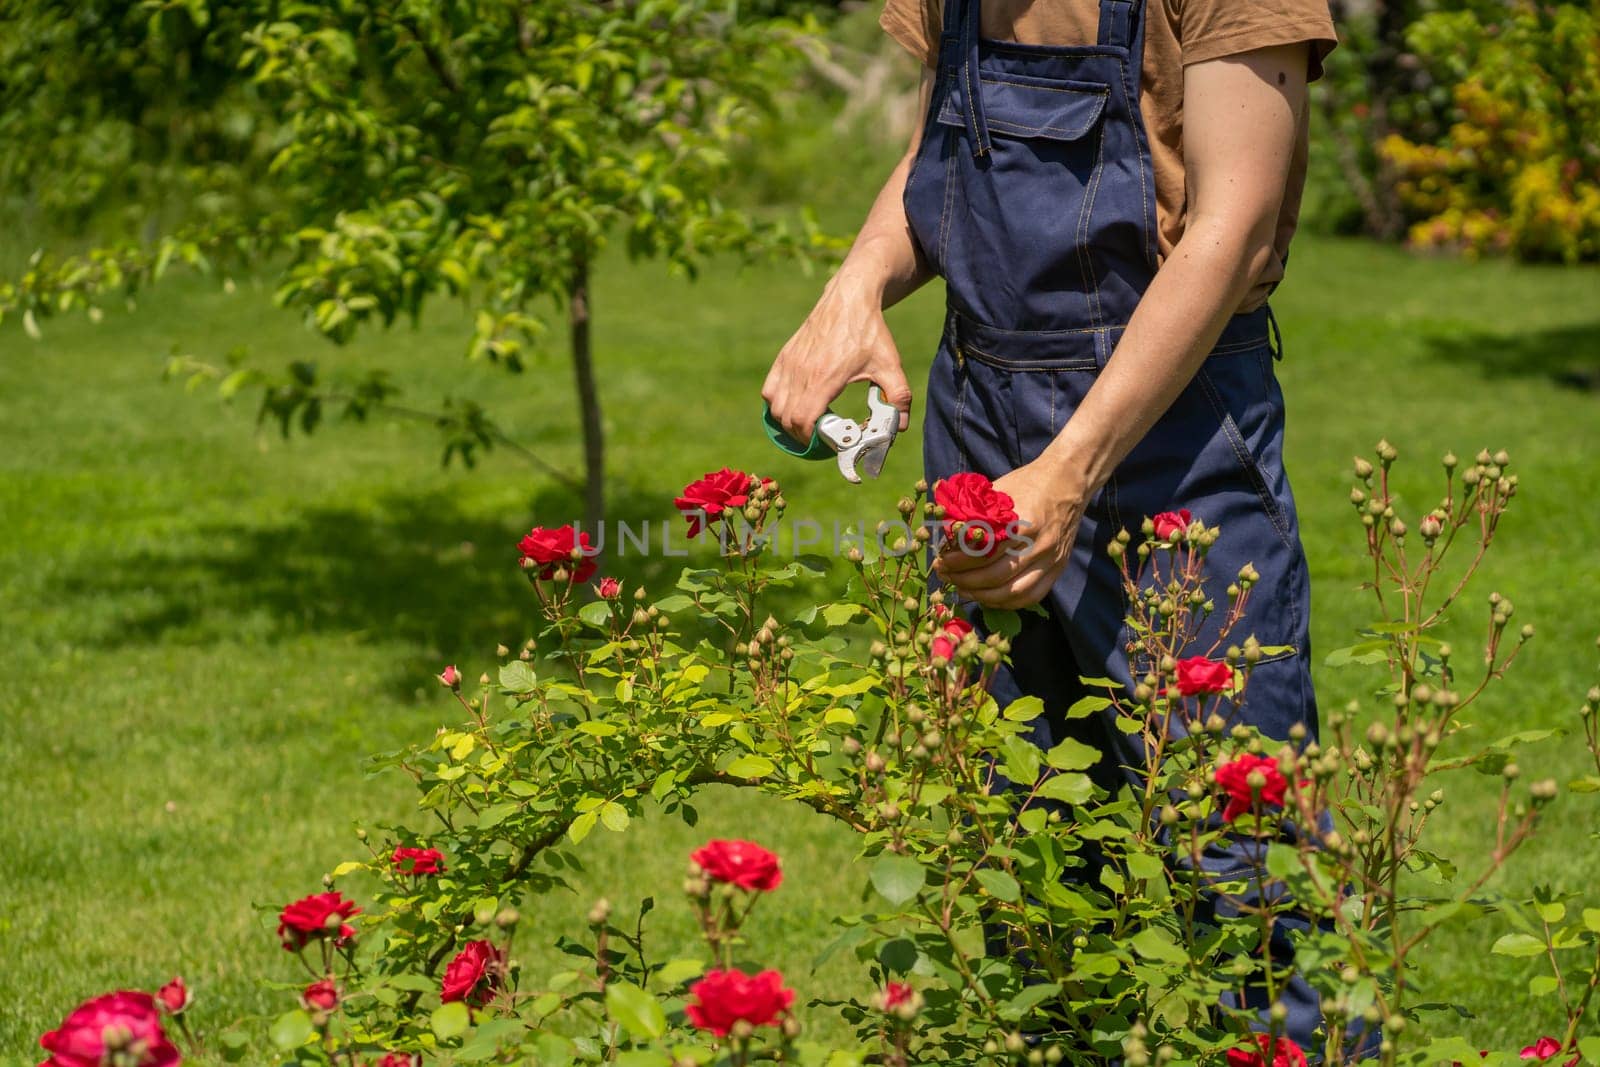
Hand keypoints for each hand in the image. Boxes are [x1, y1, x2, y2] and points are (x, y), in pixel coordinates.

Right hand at [762, 274, 912, 442]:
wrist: (850, 298)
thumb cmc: (870, 332)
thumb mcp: (890, 366)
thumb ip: (899, 398)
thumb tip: (900, 427)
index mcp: (825, 377)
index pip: (803, 420)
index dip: (810, 439)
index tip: (824, 442)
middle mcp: (801, 372)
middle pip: (786, 419)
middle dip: (800, 435)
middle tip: (819, 436)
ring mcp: (790, 363)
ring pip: (774, 406)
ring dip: (787, 422)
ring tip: (807, 423)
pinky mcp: (785, 356)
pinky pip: (769, 389)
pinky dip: (776, 403)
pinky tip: (794, 404)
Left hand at [934, 454, 1088, 609]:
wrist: (1068, 482)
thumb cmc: (1028, 484)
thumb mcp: (998, 491)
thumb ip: (974, 514)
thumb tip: (945, 535)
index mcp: (1022, 521)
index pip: (984, 552)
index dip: (959, 561)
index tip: (942, 561)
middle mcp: (1039, 544)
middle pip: (996, 575)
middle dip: (965, 580)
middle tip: (947, 576)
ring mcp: (1051, 559)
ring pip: (1012, 592)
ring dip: (982, 596)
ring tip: (962, 589)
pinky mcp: (1058, 568)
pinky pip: (1031, 596)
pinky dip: (1006, 602)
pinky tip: (987, 597)